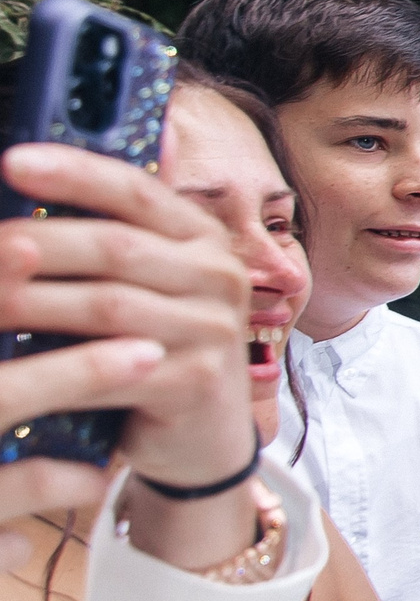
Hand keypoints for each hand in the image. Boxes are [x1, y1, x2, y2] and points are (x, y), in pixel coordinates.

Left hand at [0, 143, 257, 565]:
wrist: (206, 438)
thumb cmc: (152, 350)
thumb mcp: (144, 287)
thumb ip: (106, 245)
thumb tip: (20, 208)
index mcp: (202, 238)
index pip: (135, 191)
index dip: (74, 172)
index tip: (11, 162)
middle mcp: (219, 274)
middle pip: (116, 245)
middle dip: (37, 243)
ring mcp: (214, 329)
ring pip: (107, 304)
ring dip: (31, 302)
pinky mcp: (197, 381)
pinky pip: (112, 368)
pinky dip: (54, 366)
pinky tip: (11, 367)